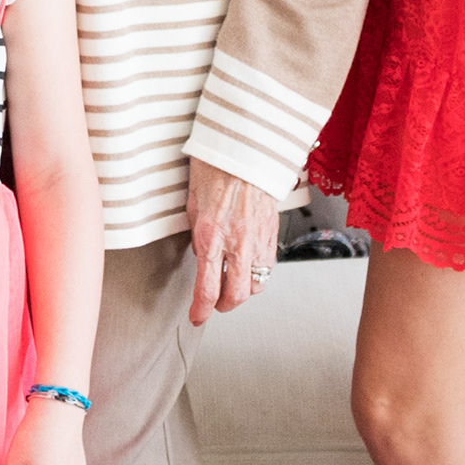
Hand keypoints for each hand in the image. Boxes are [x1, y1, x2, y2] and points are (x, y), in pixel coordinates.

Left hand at [186, 159, 280, 325]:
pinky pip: (269, 264)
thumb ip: (198, 236)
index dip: (201, 310)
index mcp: (212, 235)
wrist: (244, 147)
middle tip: (214, 304)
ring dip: (244, 290)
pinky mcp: (272, 231)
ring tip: (232, 283)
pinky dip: (258, 272)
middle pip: (238, 295)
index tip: (196, 317)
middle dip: (224, 306)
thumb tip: (203, 257)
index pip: (208, 288)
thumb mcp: (192, 204)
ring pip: (257, 284)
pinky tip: (247, 265)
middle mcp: (238, 241)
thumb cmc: (215, 168)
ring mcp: (259, 238)